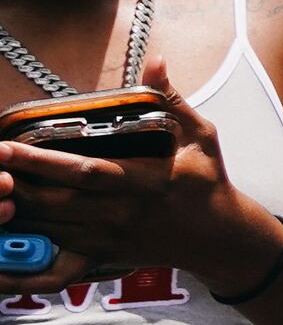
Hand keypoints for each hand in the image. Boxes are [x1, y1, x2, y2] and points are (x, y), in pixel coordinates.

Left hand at [0, 56, 271, 291]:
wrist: (219, 238)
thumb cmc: (207, 183)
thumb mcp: (201, 137)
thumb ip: (171, 100)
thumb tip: (155, 61)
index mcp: (149, 181)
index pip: (85, 172)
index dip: (41, 161)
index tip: (6, 146)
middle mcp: (124, 214)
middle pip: (56, 203)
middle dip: (13, 184)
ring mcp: (109, 239)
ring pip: (49, 228)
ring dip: (13, 213)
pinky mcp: (99, 257)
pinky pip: (54, 263)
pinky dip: (24, 256)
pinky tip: (4, 243)